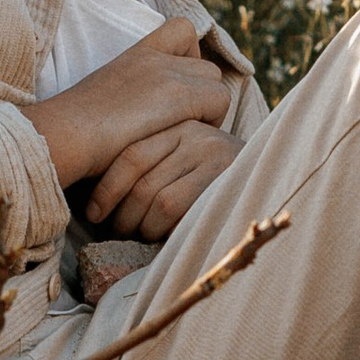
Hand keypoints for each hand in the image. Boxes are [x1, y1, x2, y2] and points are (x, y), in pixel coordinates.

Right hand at [25, 13, 234, 235]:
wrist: (60, 137)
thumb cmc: (73, 136)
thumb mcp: (103, 106)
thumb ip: (131, 101)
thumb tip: (146, 120)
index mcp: (135, 55)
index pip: (182, 29)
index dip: (193, 56)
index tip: (181, 88)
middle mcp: (154, 58)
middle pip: (207, 66)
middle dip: (204, 96)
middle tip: (184, 128)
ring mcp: (166, 74)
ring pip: (217, 82)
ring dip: (209, 111)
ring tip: (185, 138)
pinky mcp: (176, 96)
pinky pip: (220, 101)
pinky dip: (212, 122)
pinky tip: (186, 144)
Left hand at [78, 114, 237, 236]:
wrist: (266, 185)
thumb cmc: (211, 182)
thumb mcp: (181, 161)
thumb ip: (154, 164)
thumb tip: (101, 198)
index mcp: (177, 124)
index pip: (131, 154)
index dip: (106, 188)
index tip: (93, 212)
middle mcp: (194, 132)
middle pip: (139, 176)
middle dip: (121, 211)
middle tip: (115, 231)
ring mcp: (212, 153)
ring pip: (156, 195)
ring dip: (139, 224)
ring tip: (137, 235)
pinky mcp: (224, 176)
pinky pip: (175, 206)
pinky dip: (159, 227)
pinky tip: (159, 236)